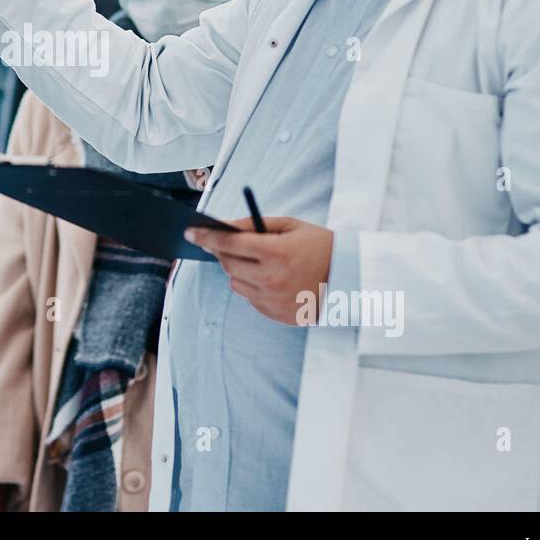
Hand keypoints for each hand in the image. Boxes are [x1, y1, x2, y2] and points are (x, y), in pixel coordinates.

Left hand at [185, 216, 334, 324]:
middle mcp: (271, 278)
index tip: (189, 231)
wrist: (350, 278)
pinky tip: (271, 278)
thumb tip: (224, 225)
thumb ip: (254, 224)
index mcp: (275, 253)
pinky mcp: (276, 315)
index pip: (228, 243)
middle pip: (228, 264)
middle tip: (226, 244)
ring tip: (259, 262)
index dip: (205, 236)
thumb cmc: (319, 245)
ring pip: (236, 283)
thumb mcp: (289, 226)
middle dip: (223, 252)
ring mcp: (273, 300)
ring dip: (239, 270)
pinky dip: (253, 287)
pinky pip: (250, 298)